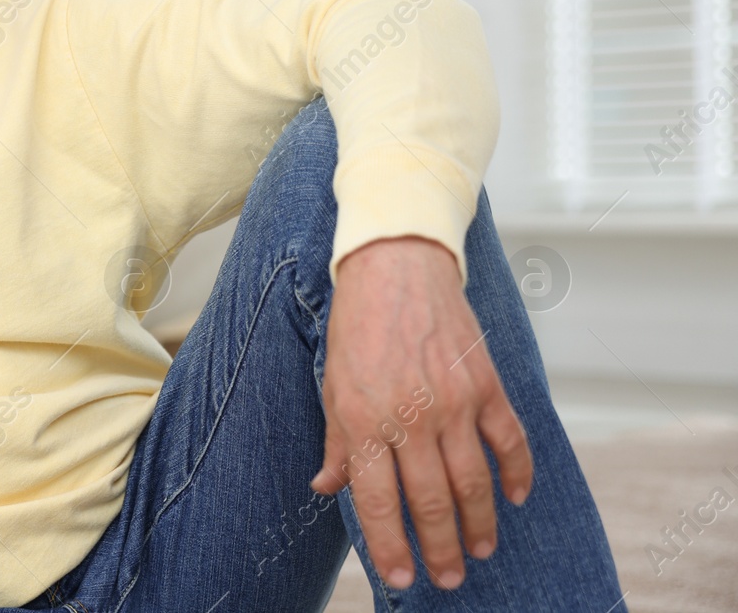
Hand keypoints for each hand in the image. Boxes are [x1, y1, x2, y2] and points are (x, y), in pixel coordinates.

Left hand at [312, 235, 532, 589]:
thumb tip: (327, 488)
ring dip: (480, 524)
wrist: (395, 265)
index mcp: (364, 419)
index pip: (378, 501)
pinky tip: (515, 499)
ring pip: (474, 482)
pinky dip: (517, 475)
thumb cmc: (358, 327)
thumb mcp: (332, 384)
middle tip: (448, 577)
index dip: (391, 547)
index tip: (402, 578)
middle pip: (432, 501)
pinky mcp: (486, 384)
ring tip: (480, 549)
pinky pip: (510, 441)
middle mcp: (411, 416)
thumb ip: (338, 442)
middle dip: (440, 548)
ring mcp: (454, 401)